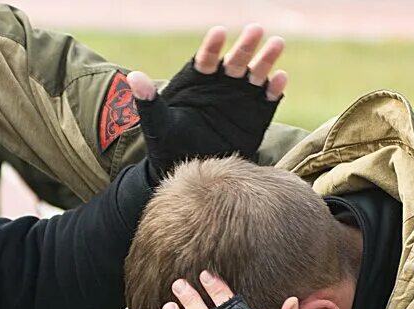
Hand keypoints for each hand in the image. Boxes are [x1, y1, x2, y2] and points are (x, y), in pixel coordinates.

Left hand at [127, 25, 286, 180]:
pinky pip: (268, 100)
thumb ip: (148, 100)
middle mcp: (222, 84)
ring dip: (265, 60)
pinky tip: (280, 79)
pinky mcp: (256, 116)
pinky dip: (275, 89)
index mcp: (197, 81)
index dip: (212, 46)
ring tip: (276, 44)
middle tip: (255, 31)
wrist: (190, 172)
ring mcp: (241, 99)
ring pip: (256, 74)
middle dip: (245, 46)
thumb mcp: (156, 123)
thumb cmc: (168, 143)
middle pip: (235, 61)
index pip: (205, 58)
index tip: (218, 33)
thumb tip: (133, 77)